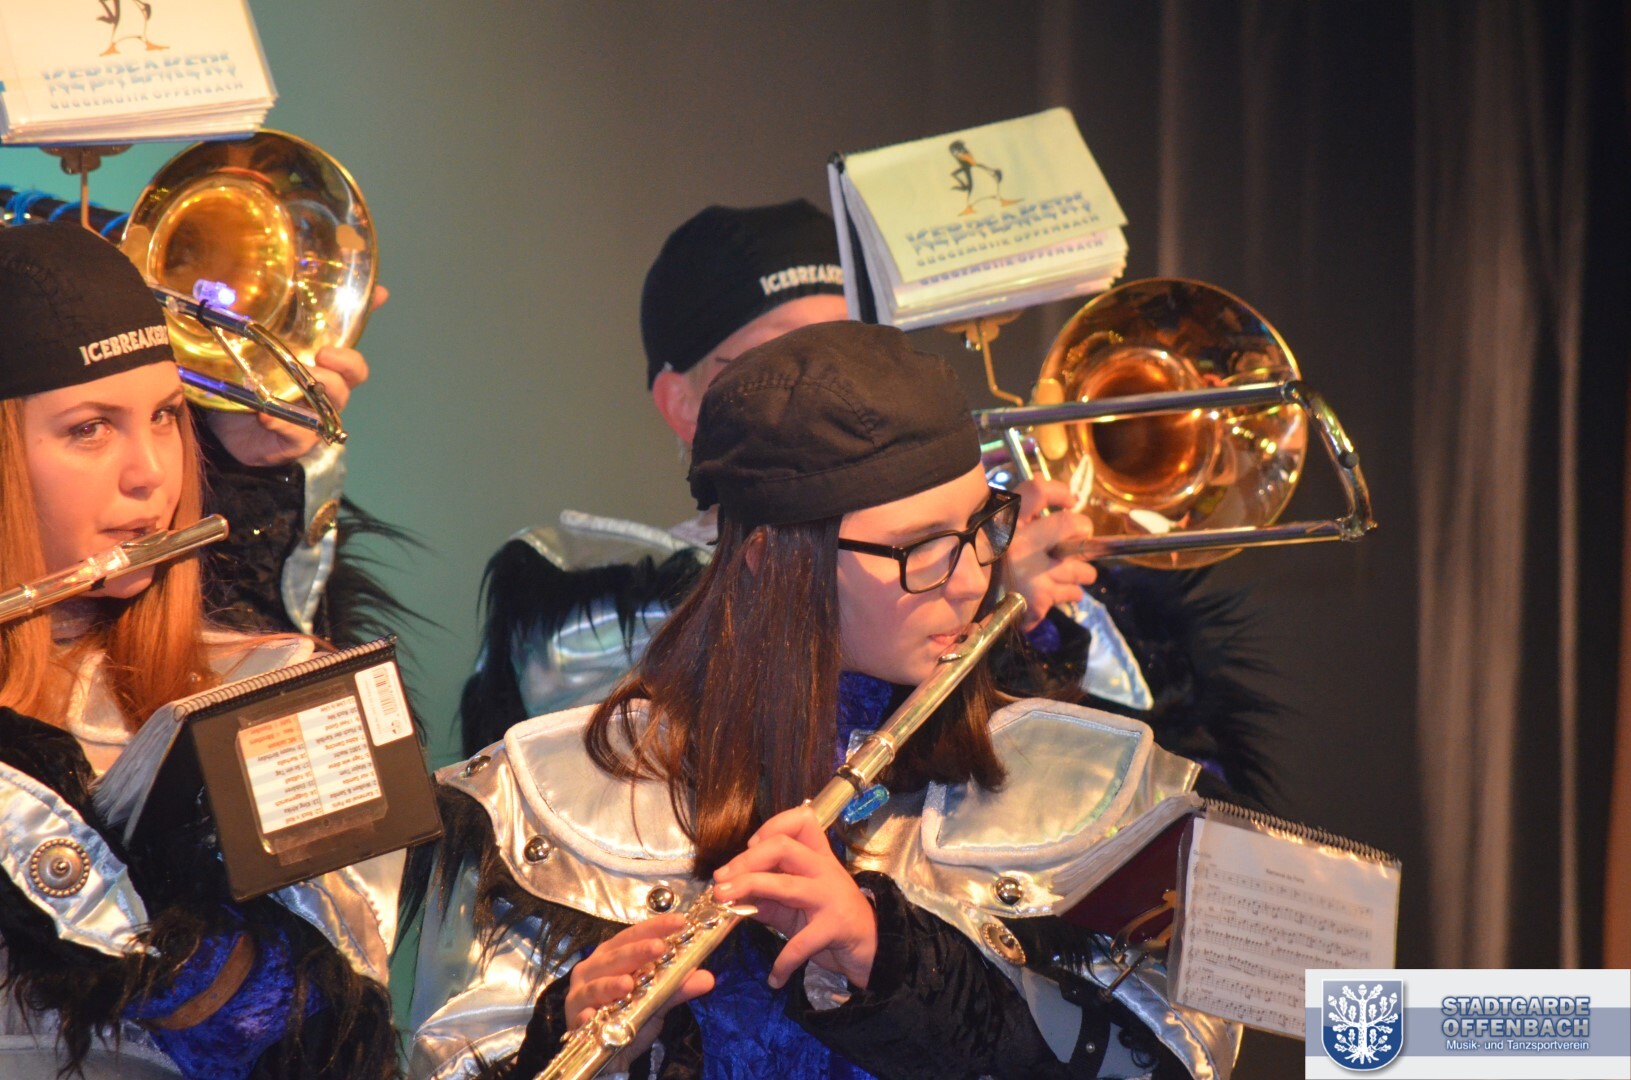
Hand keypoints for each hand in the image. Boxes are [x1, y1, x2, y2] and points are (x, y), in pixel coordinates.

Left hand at [202, 285, 386, 465]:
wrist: (226, 426)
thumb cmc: (253, 379)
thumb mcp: (266, 345)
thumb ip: (283, 317)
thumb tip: (301, 294)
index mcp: (322, 372)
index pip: (353, 363)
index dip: (353, 348)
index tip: (335, 342)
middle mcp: (323, 396)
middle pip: (348, 383)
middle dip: (342, 369)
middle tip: (321, 355)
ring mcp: (312, 420)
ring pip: (329, 408)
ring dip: (318, 393)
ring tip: (299, 384)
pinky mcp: (293, 441)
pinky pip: (295, 435)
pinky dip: (282, 424)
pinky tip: (266, 416)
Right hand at [562, 914, 713, 1062]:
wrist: (610, 1050)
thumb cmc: (629, 1014)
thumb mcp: (656, 1000)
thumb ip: (677, 987)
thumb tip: (707, 977)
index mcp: (614, 954)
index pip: (634, 935)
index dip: (656, 927)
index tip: (680, 921)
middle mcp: (595, 967)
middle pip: (616, 955)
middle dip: (637, 951)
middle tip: (659, 948)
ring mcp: (581, 991)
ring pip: (597, 984)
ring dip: (611, 984)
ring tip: (628, 984)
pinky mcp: (574, 1016)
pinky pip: (581, 1014)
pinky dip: (587, 1014)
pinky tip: (592, 1016)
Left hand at [713, 805, 876, 989]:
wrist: (873, 950)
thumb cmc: (831, 922)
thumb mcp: (796, 906)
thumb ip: (767, 898)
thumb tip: (729, 894)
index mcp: (817, 858)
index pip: (798, 824)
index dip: (768, 830)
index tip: (748, 849)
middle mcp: (824, 870)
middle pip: (783, 847)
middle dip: (746, 861)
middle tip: (721, 881)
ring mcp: (830, 897)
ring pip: (785, 885)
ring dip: (749, 889)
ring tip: (723, 901)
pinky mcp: (835, 927)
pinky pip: (800, 943)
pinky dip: (783, 963)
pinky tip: (774, 978)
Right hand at [1002, 478, 1098, 629]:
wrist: (974, 608)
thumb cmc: (989, 566)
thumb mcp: (996, 535)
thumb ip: (1024, 521)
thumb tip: (1064, 511)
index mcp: (1005, 523)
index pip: (1038, 491)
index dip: (1060, 492)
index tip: (1071, 502)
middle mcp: (1018, 544)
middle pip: (1070, 524)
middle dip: (1083, 532)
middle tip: (1080, 539)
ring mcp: (1030, 573)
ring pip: (1079, 566)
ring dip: (1082, 571)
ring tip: (1070, 574)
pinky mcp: (1038, 599)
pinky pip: (1072, 592)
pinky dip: (1071, 592)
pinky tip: (1057, 592)